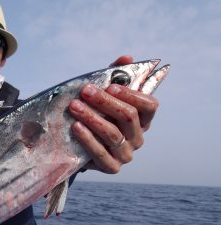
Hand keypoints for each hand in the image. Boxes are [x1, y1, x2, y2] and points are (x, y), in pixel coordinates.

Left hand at [69, 55, 158, 172]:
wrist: (77, 146)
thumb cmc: (94, 114)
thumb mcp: (104, 95)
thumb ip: (115, 76)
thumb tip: (127, 57)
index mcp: (143, 119)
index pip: (149, 105)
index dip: (131, 94)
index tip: (110, 85)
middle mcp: (138, 138)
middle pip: (128, 117)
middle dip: (105, 102)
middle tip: (85, 91)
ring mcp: (126, 155)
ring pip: (113, 134)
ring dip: (92, 118)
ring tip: (74, 107)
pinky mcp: (111, 167)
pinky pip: (101, 153)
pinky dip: (88, 139)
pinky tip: (76, 127)